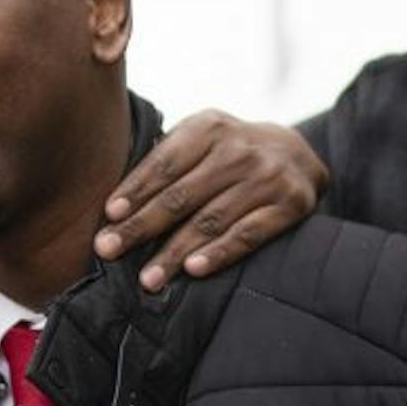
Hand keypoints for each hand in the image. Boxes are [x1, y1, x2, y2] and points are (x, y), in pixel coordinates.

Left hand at [92, 109, 326, 290]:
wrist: (298, 154)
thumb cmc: (228, 152)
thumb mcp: (200, 139)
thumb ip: (165, 160)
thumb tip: (114, 206)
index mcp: (208, 127)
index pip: (164, 163)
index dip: (135, 190)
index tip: (109, 215)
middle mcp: (239, 149)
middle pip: (181, 195)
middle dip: (141, 226)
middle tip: (108, 249)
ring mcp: (266, 177)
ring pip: (210, 221)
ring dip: (174, 252)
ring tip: (147, 278)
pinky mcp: (290, 204)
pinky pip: (247, 234)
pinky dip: (219, 253)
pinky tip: (193, 270)